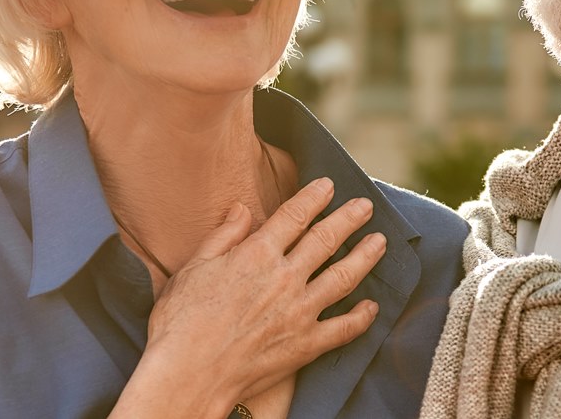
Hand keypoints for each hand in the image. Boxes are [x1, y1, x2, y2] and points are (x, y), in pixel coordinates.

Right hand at [135, 178, 386, 410]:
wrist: (188, 374)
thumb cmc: (181, 322)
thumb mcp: (193, 267)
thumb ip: (223, 236)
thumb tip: (241, 210)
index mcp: (257, 254)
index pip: (295, 216)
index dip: (315, 197)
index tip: (329, 185)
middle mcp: (285, 278)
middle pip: (326, 239)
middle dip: (349, 219)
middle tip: (365, 206)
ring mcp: (300, 312)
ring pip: (344, 276)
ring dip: (366, 256)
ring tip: (380, 242)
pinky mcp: (306, 345)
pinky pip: (344, 328)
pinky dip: (362, 316)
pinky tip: (373, 306)